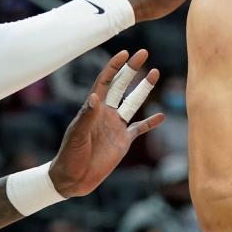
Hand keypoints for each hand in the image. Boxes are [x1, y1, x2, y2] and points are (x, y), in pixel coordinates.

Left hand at [49, 50, 163, 196]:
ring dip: (144, 88)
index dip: (114, 67)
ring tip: (155, 72)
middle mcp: (106, 113)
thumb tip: (96, 96)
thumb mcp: (78, 135)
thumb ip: (88, 116)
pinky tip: (161, 116)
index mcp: (93, 108)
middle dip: (132, 69)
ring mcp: (116, 126)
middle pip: (122, 86)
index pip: (106, 82)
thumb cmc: (70, 155)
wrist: (73, 179)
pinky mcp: (123, 141)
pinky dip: (150, 122)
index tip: (125, 53)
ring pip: (133, 102)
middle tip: (144, 53)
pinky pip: (139, 128)